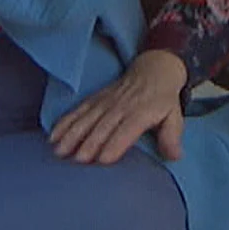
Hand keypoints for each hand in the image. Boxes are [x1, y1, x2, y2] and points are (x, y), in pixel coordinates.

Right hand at [51, 49, 188, 163]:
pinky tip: (53, 135)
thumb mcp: (175, 116)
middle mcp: (121, 106)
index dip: (115, 144)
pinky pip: (78, 110)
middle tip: (77, 160)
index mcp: (141, 112)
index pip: (127, 129)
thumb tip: (174, 156)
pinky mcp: (95, 99)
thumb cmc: (163, 99)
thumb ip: (172, 136)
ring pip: (86, 118)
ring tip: (60, 150)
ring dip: (72, 134)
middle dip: (89, 143)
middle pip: (103, 126)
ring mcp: (106, 102)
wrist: (153, 69)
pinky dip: (65, 122)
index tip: (103, 159)